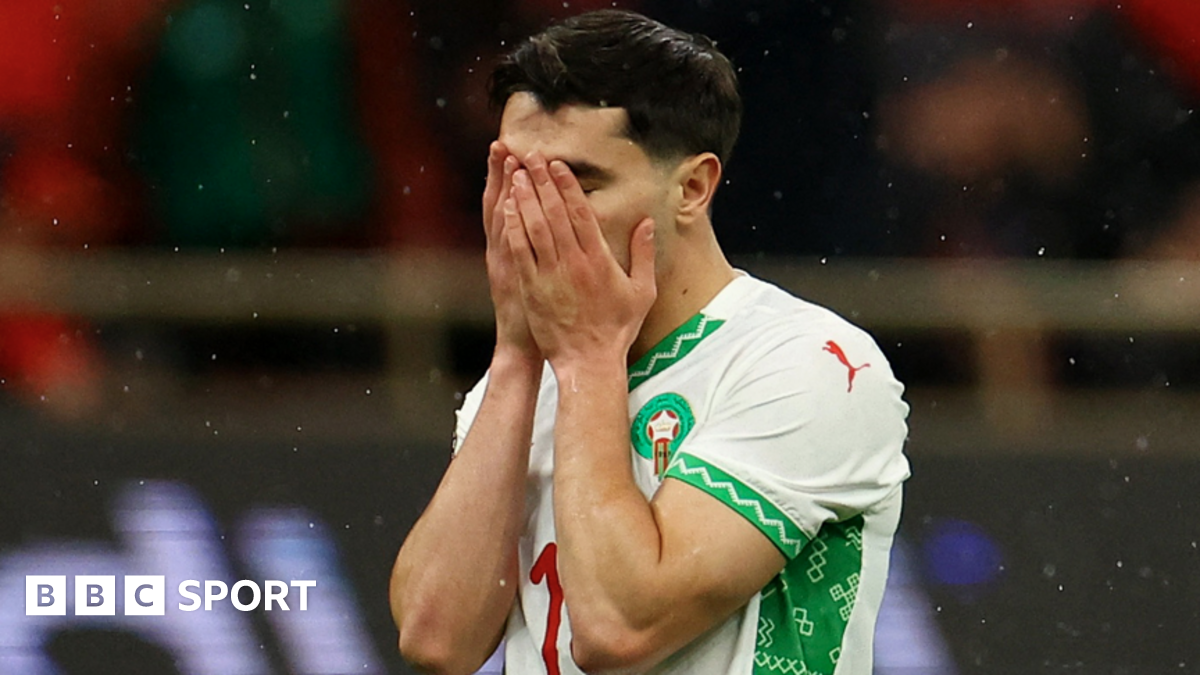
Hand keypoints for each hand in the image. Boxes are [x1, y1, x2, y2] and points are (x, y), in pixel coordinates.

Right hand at [482, 141, 539, 360]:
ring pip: (502, 219)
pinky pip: (510, 246)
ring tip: (506, 159)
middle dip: (503, 174)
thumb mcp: (533, 279)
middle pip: (503, 204)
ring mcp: (507, 263)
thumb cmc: (537, 315)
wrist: (525, 347)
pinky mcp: (513, 277)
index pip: (511, 205)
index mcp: (512, 250)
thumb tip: (550, 227)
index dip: (508, 178)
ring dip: (503, 189)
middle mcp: (504, 251)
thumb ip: (539, 251)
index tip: (511, 150)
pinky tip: (509, 200)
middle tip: (504, 143)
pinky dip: (508, 223)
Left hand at [504, 152, 656, 368]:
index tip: (558, 165)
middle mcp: (573, 263)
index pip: (581, 214)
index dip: (567, 186)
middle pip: (554, 213)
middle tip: (532, 156)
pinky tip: (508, 209)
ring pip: (534, 228)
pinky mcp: (533, 288)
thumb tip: (645, 223)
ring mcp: (550, 275)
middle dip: (542, 182)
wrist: (588, 362)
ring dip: (525, 198)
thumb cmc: (616, 329)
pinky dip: (513, 228)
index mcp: (599, 260)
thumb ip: (643, 254)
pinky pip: (521, 252)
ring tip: (518, 174)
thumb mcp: (641, 291)